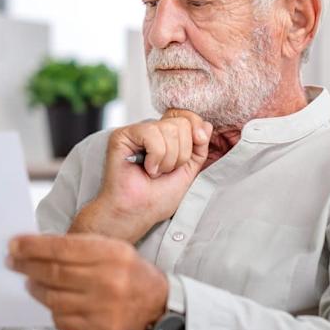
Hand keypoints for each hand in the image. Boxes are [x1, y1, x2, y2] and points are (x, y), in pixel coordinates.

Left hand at [7, 233, 167, 329]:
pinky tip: (49, 300)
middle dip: (27, 266)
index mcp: (111, 255)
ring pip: (54, 297)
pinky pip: (63, 319)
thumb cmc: (131, 273)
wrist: (157, 304)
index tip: (15, 245)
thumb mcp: (113, 248)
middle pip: (54, 272)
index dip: (33, 246)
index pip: (62, 248)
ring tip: (29, 281)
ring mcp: (103, 308)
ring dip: (35, 288)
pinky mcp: (99, 329)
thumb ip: (80, 246)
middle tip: (14, 262)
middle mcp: (107, 281)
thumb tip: (41, 245)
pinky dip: (51, 309)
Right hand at [70, 109, 212, 242]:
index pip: (186, 116)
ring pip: (168, 129)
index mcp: (166, 137)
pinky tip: (146, 168)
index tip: (197, 145)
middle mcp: (152, 131)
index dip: (196, 129)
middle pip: (181, 123)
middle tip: (166, 171)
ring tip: (155, 172)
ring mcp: (136, 132)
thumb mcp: (189, 171)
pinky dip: (155, 156)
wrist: (138, 213)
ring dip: (167, 159)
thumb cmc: (158, 198)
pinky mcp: (122, 135)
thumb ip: (199, 148)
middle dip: (181, 154)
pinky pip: (151, 134)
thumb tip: (207, 125)